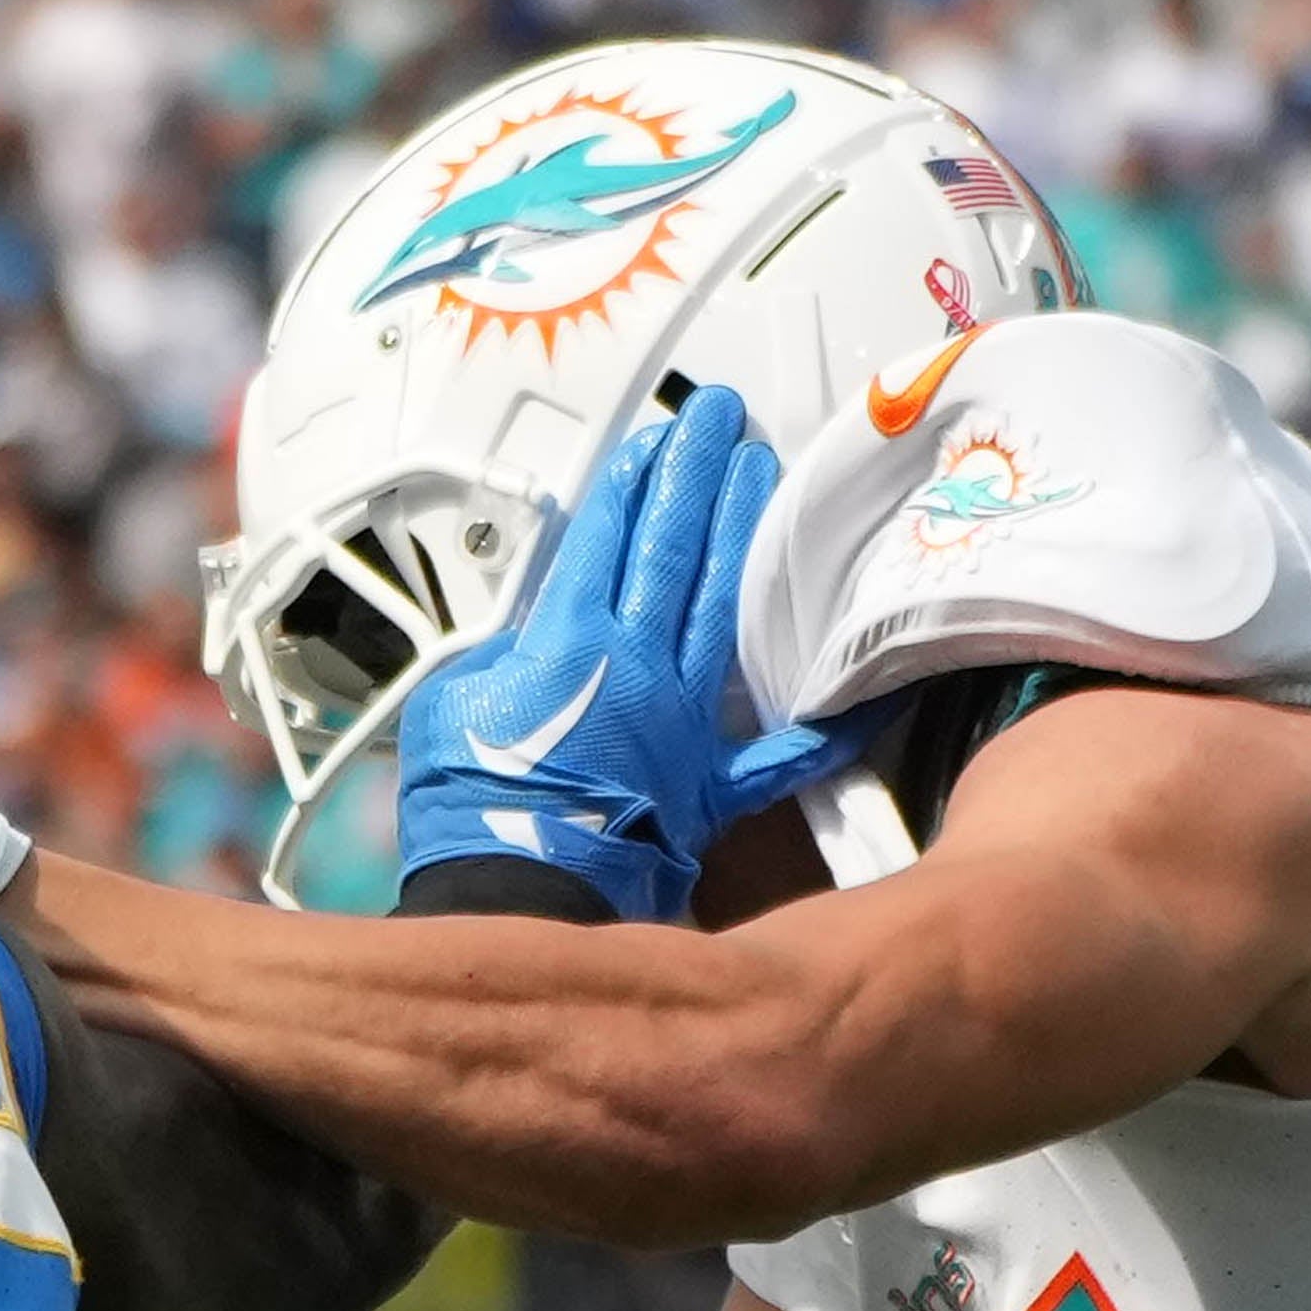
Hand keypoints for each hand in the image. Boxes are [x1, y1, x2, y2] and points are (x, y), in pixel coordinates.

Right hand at [391, 385, 861, 924]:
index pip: (610, 534)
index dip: (634, 480)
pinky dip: (823, 723)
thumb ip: (497, 661)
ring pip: (725, 607)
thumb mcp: (449, 707)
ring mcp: (682, 720)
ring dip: (743, 535)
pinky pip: (780, 751)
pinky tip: (860, 686)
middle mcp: (637, 665)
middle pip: (675, 547)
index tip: (655, 439)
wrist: (514, 890)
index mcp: (569, 642)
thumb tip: (526, 650)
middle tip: (720, 419)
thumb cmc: (471, 811)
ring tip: (759, 474)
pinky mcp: (708, 783)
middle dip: (697, 473)